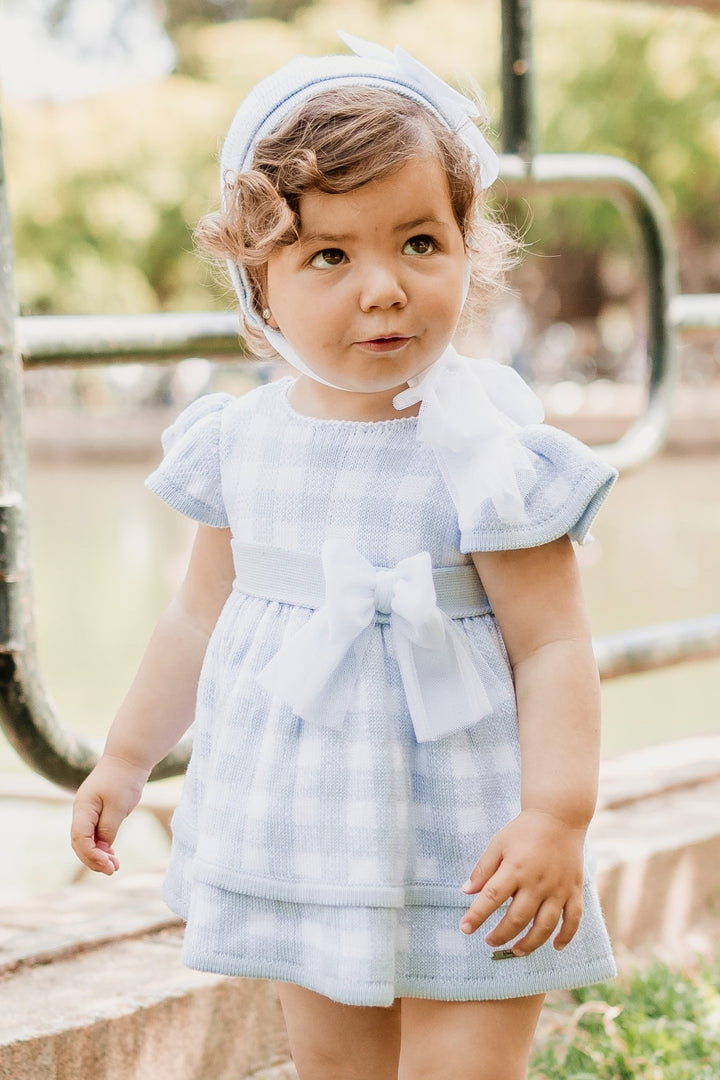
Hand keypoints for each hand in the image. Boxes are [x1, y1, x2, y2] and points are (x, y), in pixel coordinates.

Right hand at [71, 754, 149, 874]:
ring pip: (87, 840)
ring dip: (98, 855)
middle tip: (112, 870)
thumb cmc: (123, 779)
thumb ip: (109, 828)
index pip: (80, 839)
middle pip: (80, 843)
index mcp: (83, 808)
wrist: (128, 758)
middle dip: (93, 859)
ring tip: (114, 866)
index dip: (91, 856)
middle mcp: (82, 812)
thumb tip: (103, 847)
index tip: (108, 866)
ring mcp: (88, 812)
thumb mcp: (119, 806)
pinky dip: (102, 846)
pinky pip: (95, 834)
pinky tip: (112, 855)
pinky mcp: (98, 812)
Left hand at [459, 808, 584, 954]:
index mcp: (515, 868)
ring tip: (515, 952)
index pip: (492, 898)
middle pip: (517, 918)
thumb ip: (483, 869)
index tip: (465, 928)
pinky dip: (566, 936)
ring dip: (530, 943)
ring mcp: (558, 888)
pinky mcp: (574, 890)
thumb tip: (466, 892)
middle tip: (489, 941)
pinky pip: (573, 919)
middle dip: (501, 934)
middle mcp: (537, 882)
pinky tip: (555, 946)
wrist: (559, 816)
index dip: (476, 915)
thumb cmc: (524, 830)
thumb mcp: (498, 843)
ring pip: (544, 926)